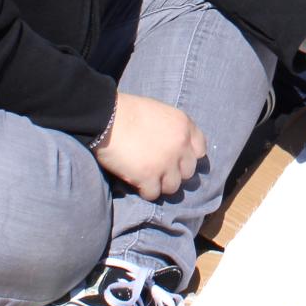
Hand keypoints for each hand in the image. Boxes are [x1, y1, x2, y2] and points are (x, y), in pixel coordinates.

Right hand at [91, 91, 206, 201]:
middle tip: (158, 170)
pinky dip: (145, 191)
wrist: (106, 118)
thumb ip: (171, 129)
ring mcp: (166, 163)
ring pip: (173, 186)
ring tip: (146, 177)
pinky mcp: (148, 177)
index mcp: (184, 126)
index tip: (177, 160)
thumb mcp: (159, 112)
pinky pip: (154, 194)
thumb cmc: (127, 111)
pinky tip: (135, 182)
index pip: (200, 150)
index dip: (188, 157)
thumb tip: (173, 145)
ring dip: (160, 184)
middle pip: (188, 172)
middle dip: (174, 172)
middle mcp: (180, 145)